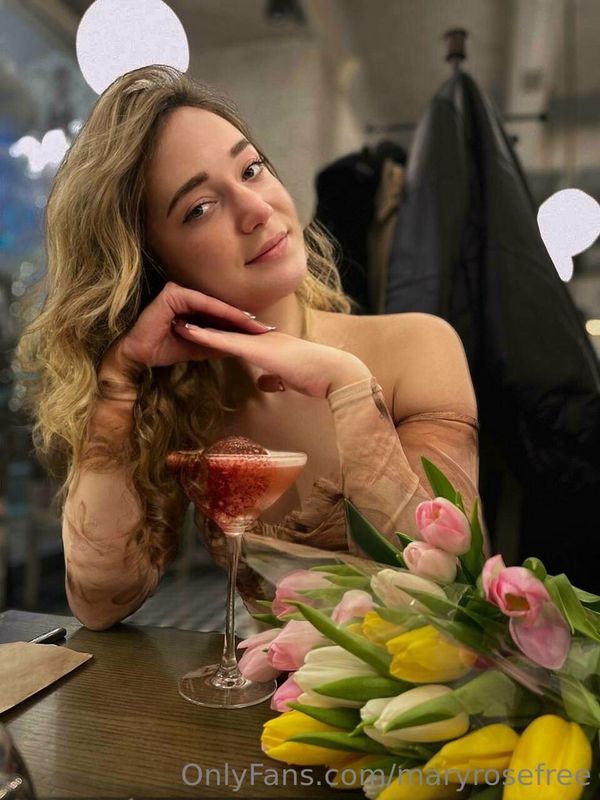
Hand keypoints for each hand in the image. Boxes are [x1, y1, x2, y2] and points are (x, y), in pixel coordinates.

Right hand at [102, 281, 273, 376]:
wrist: (138, 356)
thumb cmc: (163, 350)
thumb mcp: (198, 347)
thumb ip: (217, 343)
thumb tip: (241, 346)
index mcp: (189, 305)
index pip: (219, 314)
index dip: (241, 324)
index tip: (262, 333)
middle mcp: (185, 294)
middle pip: (220, 308)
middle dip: (244, 320)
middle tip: (266, 329)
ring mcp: (178, 291)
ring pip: (214, 305)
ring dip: (236, 316)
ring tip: (256, 326)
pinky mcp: (172, 293)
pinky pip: (202, 303)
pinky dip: (220, 312)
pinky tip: (238, 320)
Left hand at [172, 321, 371, 399]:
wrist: (334, 373)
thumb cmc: (318, 378)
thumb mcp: (290, 379)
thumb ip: (276, 378)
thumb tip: (266, 383)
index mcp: (268, 345)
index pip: (237, 338)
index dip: (216, 333)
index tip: (197, 330)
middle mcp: (261, 338)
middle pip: (225, 329)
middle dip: (202, 324)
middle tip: (177, 319)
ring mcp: (259, 341)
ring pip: (221, 331)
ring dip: (197, 326)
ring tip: (173, 321)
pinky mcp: (258, 349)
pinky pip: (225, 341)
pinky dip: (205, 336)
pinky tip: (187, 331)